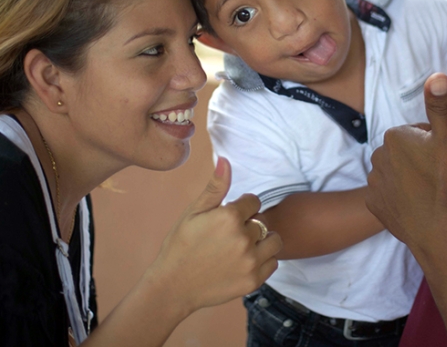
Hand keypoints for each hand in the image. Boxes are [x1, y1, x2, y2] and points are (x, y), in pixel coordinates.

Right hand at [147, 156, 281, 317]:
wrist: (173, 287)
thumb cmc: (180, 246)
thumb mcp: (194, 212)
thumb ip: (215, 187)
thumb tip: (225, 159)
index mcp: (229, 217)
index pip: (254, 201)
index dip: (241, 208)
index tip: (227, 218)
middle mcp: (244, 239)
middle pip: (262, 220)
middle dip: (249, 224)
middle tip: (229, 236)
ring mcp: (250, 261)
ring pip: (274, 240)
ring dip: (263, 241)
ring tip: (242, 247)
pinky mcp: (254, 281)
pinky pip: (273, 263)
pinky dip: (263, 261)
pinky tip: (244, 262)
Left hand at [366, 73, 446, 249]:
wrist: (438, 234)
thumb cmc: (446, 185)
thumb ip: (440, 106)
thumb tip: (437, 75)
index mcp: (395, 136)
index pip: (421, 133)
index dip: (437, 146)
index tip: (445, 162)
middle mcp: (378, 155)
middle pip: (407, 153)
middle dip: (422, 162)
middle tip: (440, 179)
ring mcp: (374, 182)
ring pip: (398, 173)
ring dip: (411, 180)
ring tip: (430, 195)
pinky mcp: (373, 205)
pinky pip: (389, 195)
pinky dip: (401, 199)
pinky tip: (416, 208)